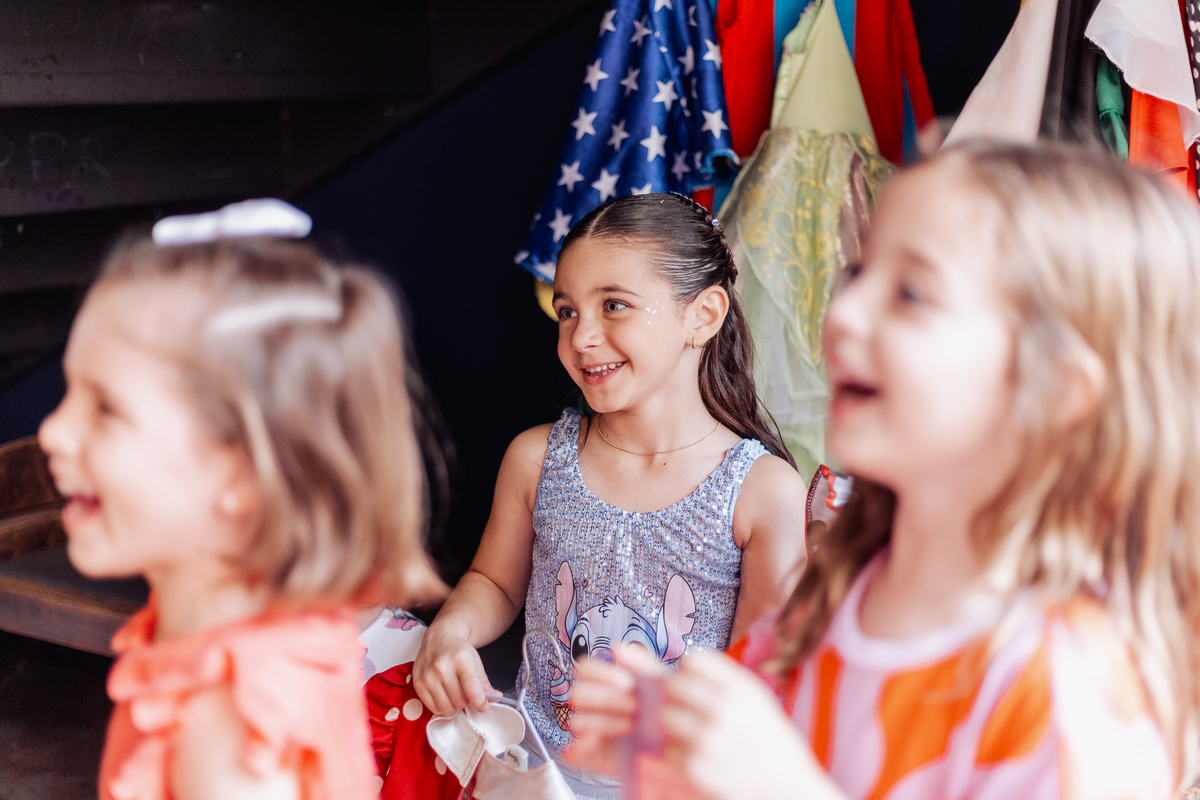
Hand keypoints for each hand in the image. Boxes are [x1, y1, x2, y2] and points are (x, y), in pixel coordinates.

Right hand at [412, 625, 494, 715]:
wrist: (439, 637)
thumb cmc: (459, 650)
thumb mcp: (475, 662)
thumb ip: (484, 682)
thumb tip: (495, 698)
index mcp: (460, 659)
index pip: (472, 689)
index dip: (481, 702)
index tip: (484, 706)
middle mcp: (442, 666)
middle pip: (460, 701)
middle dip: (467, 702)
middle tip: (466, 693)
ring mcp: (428, 676)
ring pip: (447, 707)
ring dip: (454, 706)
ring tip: (455, 695)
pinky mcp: (418, 683)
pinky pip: (433, 707)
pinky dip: (441, 707)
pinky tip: (444, 696)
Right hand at [566, 647, 662, 774]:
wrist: (677, 744)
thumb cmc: (664, 710)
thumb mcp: (658, 684)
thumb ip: (640, 664)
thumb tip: (617, 647)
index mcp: (603, 683)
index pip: (584, 669)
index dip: (602, 673)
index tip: (627, 682)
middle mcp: (591, 705)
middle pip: (578, 693)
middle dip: (607, 698)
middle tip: (634, 706)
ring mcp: (588, 731)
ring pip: (577, 720)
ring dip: (606, 722)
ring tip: (632, 726)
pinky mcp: (590, 756)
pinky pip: (573, 751)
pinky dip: (582, 747)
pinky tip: (603, 742)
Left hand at [661, 653, 841, 799]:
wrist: (787, 788)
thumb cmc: (767, 740)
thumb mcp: (755, 699)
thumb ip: (717, 678)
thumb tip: (652, 660)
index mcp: (742, 687)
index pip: (694, 661)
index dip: (691, 673)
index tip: (699, 686)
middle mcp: (724, 709)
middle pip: (673, 686)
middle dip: (679, 698)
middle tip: (696, 714)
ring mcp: (708, 739)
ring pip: (666, 717)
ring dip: (677, 727)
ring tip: (701, 737)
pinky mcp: (696, 768)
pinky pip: (669, 749)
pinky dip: (680, 754)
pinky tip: (704, 759)